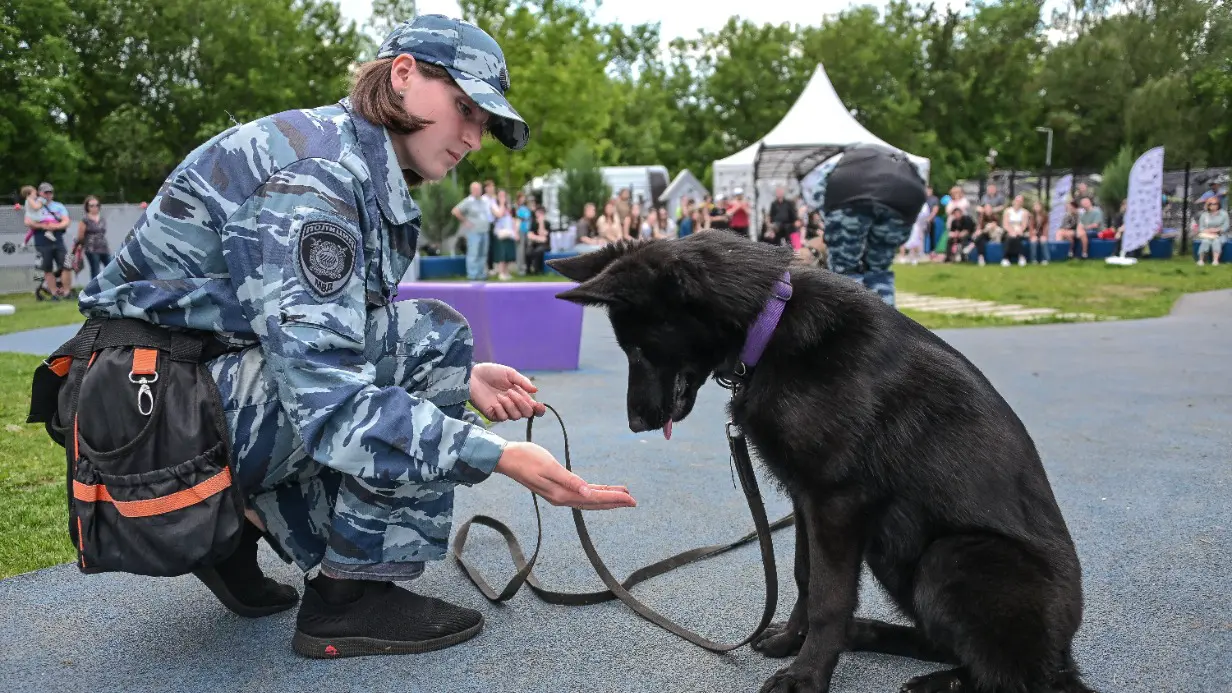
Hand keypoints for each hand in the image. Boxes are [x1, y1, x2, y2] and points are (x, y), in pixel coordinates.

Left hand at [470, 362, 546, 421]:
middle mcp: (513, 404)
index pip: (533, 407)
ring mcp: (503, 410)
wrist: (473, 376)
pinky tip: (495, 402)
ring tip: (500, 395)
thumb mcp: (509, 373)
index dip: (538, 409)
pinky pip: (502, 417)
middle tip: (512, 392)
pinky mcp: (492, 415)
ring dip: (510, 405)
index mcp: (519, 395)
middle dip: (522, 404)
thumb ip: (522, 382)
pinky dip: (501, 409)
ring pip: (515, 416)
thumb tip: (535, 390)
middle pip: (527, 414)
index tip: (538, 405)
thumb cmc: (490, 372)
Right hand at [496, 441, 636, 509]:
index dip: (613, 498)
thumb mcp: (549, 466)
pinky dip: (593, 493)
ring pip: (588, 500)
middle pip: (594, 502)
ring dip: (605, 498)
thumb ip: (569, 481)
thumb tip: (588, 493)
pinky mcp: (556, 488)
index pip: (594, 498)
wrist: (507, 458)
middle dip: (614, 501)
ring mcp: (559, 494)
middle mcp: (562, 498)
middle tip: (634, 501)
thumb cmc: (527, 458)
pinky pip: (581, 494)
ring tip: (623, 495)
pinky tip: (600, 491)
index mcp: (562, 493)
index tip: (630, 498)